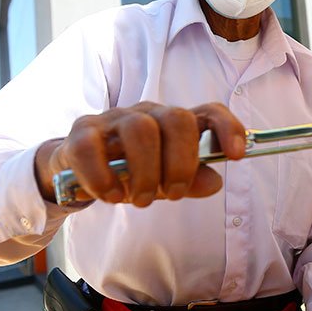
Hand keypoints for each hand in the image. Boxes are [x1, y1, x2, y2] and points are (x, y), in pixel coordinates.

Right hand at [34, 102, 246, 206]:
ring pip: (140, 129)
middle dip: (180, 163)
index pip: (208, 111)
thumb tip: (215, 181)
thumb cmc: (127, 173)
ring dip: (146, 173)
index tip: (237, 155)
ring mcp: (112, 120)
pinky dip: (105, 178)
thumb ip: (190, 181)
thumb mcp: (164, 181)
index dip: (227, 127)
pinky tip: (111, 197)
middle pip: (176, 119)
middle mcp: (146, 113)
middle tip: (172, 193)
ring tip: (141, 199)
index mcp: (172, 122)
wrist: (74, 172)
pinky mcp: (80, 133)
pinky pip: (94, 148)